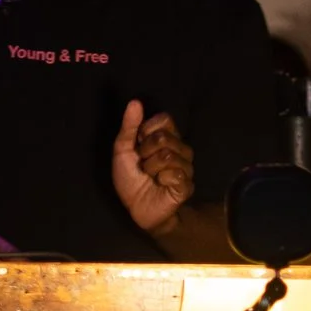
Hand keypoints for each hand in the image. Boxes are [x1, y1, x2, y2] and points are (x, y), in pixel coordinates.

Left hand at [112, 100, 194, 235]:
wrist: (137, 208)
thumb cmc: (131, 179)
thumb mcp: (123, 150)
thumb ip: (128, 126)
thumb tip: (135, 102)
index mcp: (167, 137)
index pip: (164, 119)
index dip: (146, 131)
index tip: (138, 145)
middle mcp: (180, 149)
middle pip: (163, 137)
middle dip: (145, 152)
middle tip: (143, 165)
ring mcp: (186, 167)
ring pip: (168, 155)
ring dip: (151, 168)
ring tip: (150, 176)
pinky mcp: (187, 184)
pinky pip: (174, 173)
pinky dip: (160, 179)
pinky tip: (160, 185)